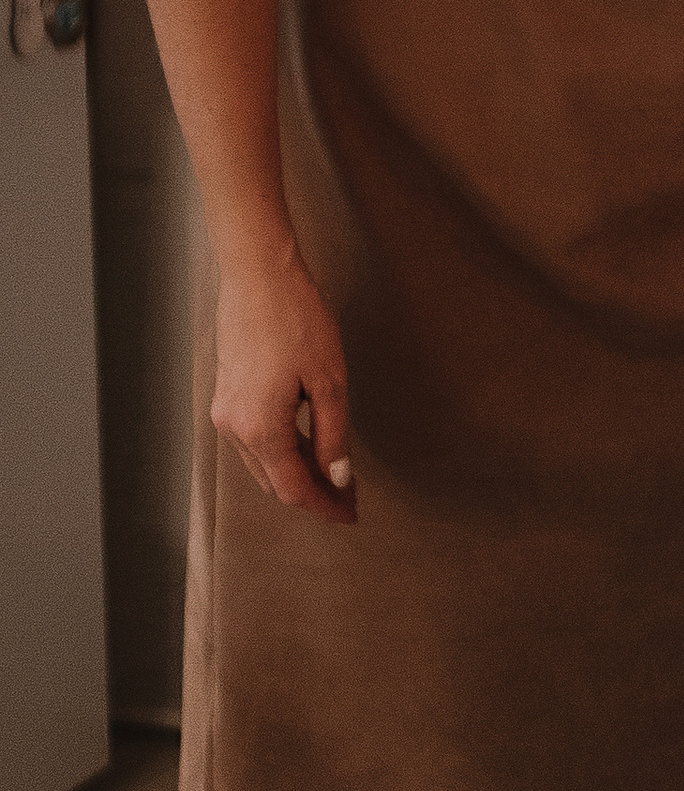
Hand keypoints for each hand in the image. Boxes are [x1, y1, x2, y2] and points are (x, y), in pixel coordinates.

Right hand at [209, 246, 356, 522]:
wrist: (257, 276)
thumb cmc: (297, 320)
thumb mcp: (328, 380)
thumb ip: (333, 435)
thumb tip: (338, 477)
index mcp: (259, 429)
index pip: (294, 489)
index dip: (325, 506)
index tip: (352, 514)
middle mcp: (233, 428)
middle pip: (275, 482)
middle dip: (313, 493)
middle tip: (350, 495)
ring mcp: (225, 412)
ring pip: (263, 463)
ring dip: (297, 472)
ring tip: (336, 472)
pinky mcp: (226, 396)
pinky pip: (254, 440)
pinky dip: (282, 450)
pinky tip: (310, 442)